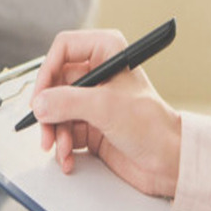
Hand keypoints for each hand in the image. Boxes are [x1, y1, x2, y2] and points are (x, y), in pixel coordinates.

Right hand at [30, 29, 181, 197]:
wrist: (170, 162)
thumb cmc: (153, 125)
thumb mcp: (106, 107)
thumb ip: (68, 102)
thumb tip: (40, 103)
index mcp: (107, 51)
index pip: (63, 49)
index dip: (48, 72)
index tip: (41, 96)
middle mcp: (98, 72)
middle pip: (54, 83)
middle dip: (48, 110)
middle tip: (45, 129)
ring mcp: (93, 100)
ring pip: (56, 109)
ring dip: (55, 132)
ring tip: (61, 149)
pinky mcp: (91, 124)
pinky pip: (63, 130)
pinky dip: (62, 145)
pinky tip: (68, 157)